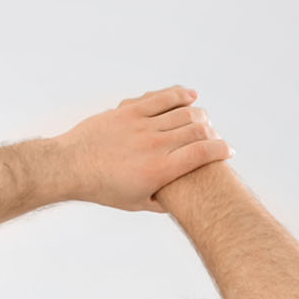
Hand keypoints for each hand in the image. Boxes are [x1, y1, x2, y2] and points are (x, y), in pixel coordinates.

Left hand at [52, 86, 233, 212]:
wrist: (71, 167)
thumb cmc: (103, 189)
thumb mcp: (136, 203)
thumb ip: (162, 202)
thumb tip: (182, 202)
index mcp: (159, 171)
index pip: (203, 154)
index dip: (222, 150)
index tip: (228, 151)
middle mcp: (154, 146)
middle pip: (198, 129)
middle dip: (212, 132)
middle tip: (213, 137)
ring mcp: (141, 126)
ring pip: (184, 111)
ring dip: (200, 113)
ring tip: (203, 119)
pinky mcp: (129, 110)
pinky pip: (162, 97)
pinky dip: (181, 94)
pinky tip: (191, 96)